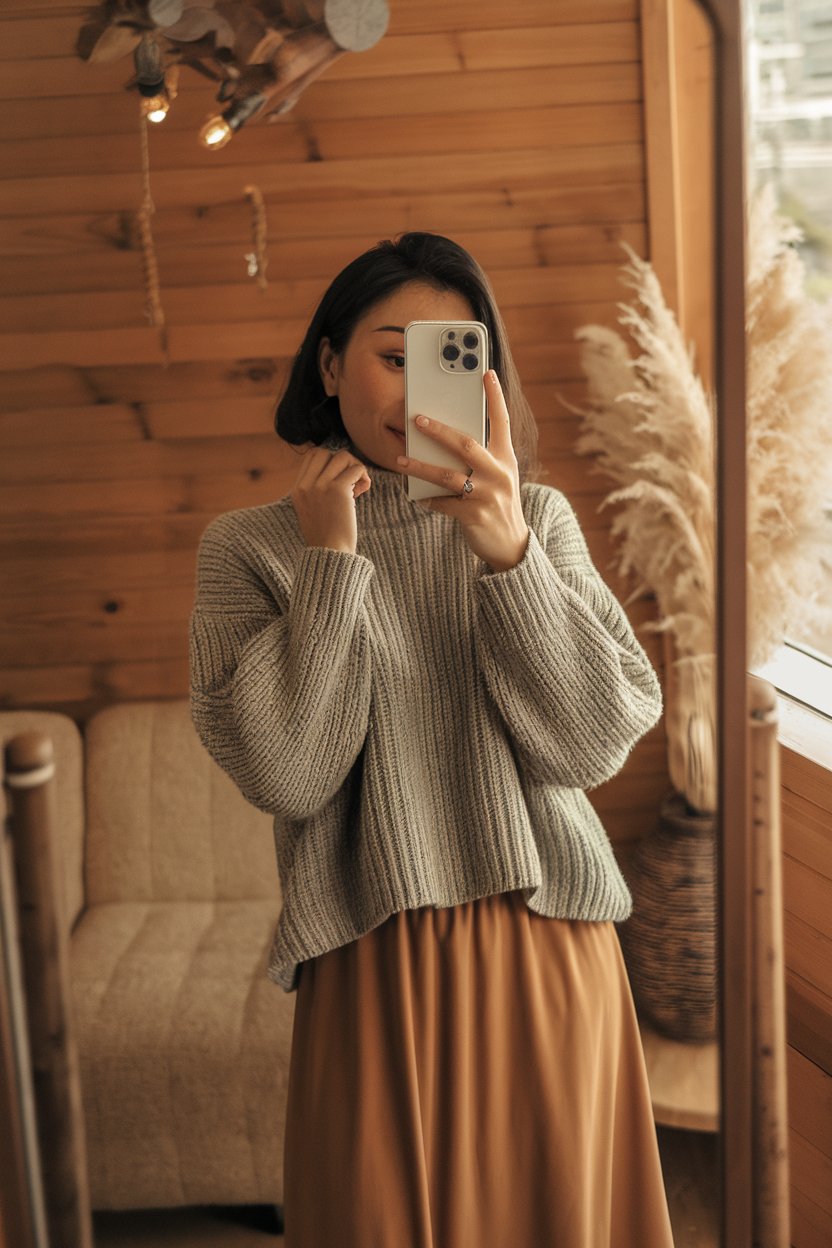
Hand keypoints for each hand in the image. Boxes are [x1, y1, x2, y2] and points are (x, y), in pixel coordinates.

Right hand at [290, 444, 371, 554]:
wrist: (330, 555)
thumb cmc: (327, 537)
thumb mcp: (312, 509)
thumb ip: (317, 489)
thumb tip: (338, 468)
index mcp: (298, 489)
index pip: (312, 456)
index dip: (329, 462)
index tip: (338, 480)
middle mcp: (306, 485)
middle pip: (325, 452)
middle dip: (341, 462)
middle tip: (349, 481)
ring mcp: (321, 486)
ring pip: (343, 457)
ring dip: (355, 468)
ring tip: (357, 487)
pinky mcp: (338, 490)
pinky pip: (356, 469)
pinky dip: (364, 477)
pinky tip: (363, 491)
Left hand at [396, 370, 529, 572]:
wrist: (511, 545)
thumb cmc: (498, 502)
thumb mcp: (498, 475)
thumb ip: (481, 455)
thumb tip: (445, 435)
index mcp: (506, 458)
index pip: (501, 421)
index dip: (494, 396)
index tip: (486, 372)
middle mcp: (499, 473)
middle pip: (466, 444)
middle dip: (439, 430)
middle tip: (417, 418)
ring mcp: (487, 495)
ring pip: (448, 475)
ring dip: (421, 466)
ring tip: (400, 460)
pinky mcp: (474, 516)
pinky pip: (443, 503)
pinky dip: (428, 498)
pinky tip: (416, 495)